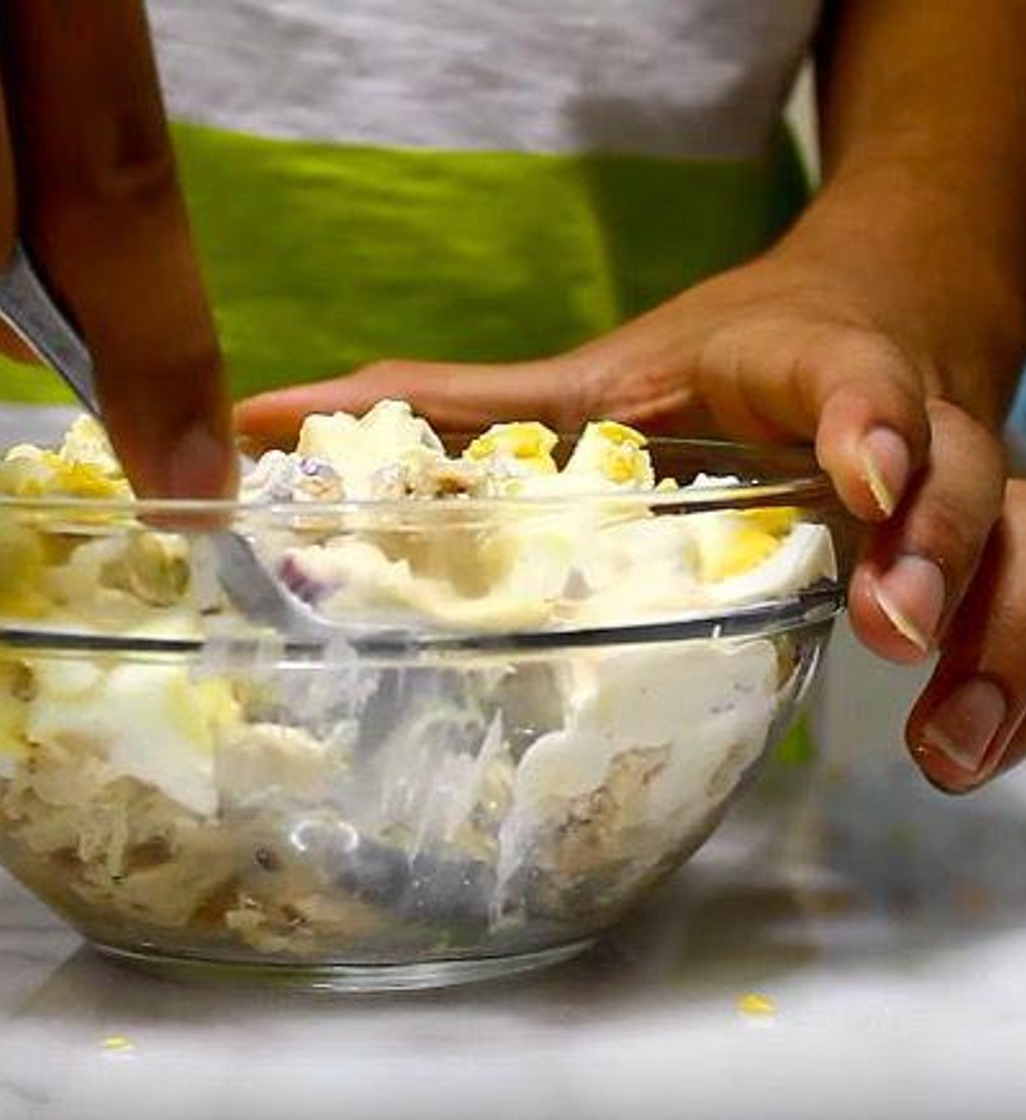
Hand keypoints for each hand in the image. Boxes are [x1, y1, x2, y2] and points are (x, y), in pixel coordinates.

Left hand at [238, 237, 1025, 792]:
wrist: (870, 313)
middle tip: (891, 628)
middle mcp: (899, 425)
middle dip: (937, 555)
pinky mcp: (978, 546)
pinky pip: (1022, 606)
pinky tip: (963, 750)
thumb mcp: (598, 375)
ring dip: (995, 645)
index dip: (863, 420)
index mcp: (804, 368)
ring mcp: (950, 490)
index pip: (850, 379)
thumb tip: (272, 411)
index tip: (856, 473)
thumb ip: (459, 404)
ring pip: (1018, 554)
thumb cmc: (727, 357)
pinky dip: (1006, 676)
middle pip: (955, 480)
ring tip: (949, 741)